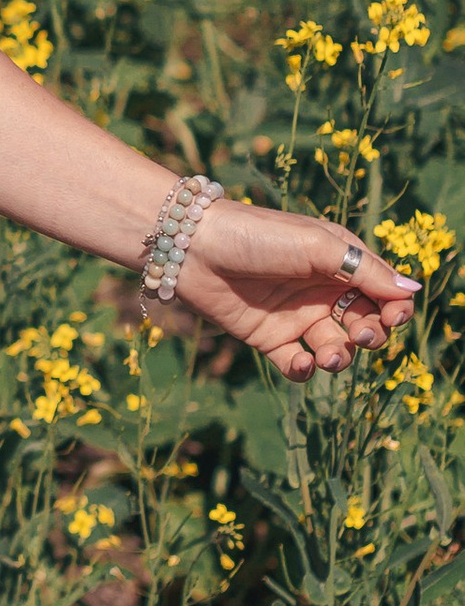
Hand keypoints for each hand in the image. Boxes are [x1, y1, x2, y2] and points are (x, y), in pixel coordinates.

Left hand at [174, 199, 421, 378]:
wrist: (193, 248)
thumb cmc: (257, 236)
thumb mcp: (316, 245)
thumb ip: (364, 270)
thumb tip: (413, 291)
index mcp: (340, 262)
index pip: (383, 291)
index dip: (395, 309)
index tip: (393, 318)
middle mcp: (322, 290)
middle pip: (366, 323)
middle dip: (372, 335)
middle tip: (362, 335)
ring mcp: (296, 316)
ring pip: (337, 348)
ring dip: (341, 357)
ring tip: (330, 355)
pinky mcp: (269, 337)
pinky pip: (298, 363)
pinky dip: (305, 370)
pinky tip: (303, 363)